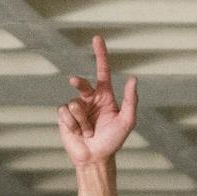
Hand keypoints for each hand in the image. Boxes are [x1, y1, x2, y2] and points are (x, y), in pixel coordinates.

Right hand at [56, 34, 139, 170]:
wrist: (96, 158)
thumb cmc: (113, 141)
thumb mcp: (127, 122)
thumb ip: (131, 101)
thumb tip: (132, 79)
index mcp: (104, 96)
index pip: (102, 70)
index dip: (100, 54)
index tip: (97, 38)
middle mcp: (89, 98)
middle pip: (81, 82)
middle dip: (79, 82)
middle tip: (75, 81)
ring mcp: (76, 107)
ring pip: (74, 103)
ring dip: (83, 120)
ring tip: (89, 132)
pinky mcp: (64, 117)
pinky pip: (65, 112)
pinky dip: (73, 124)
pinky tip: (78, 133)